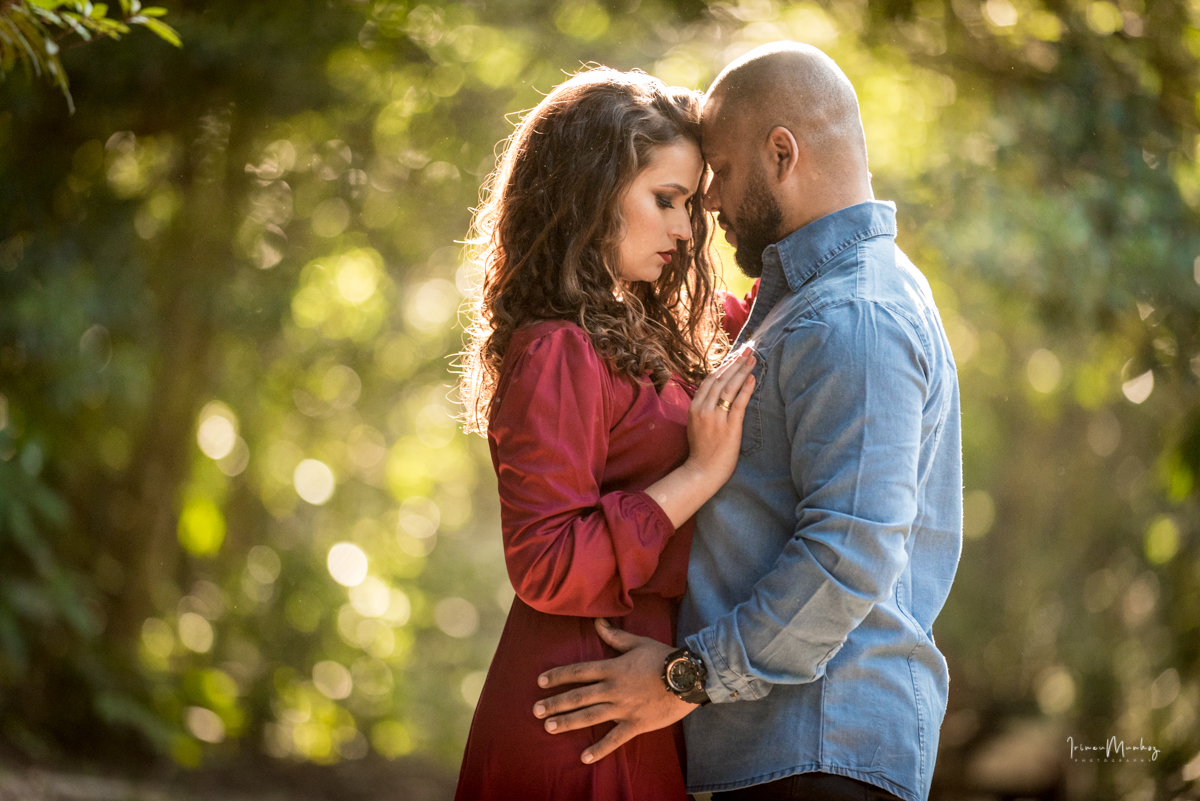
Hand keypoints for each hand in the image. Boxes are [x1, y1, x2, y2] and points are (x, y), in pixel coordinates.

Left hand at [533, 618, 698, 763]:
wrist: (688, 677)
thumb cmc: (663, 657)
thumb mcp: (638, 642)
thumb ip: (615, 636)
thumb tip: (597, 621)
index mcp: (613, 668)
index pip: (579, 672)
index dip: (558, 676)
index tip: (540, 681)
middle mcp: (613, 689)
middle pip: (578, 696)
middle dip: (555, 703)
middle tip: (536, 710)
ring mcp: (623, 708)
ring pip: (590, 716)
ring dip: (568, 722)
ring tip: (548, 727)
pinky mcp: (636, 724)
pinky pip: (615, 738)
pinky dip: (599, 749)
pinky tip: (584, 757)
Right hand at [684, 347, 756, 485]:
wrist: (701, 471)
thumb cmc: (701, 451)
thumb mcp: (695, 424)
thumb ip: (703, 408)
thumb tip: (715, 394)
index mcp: (694, 407)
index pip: (710, 380)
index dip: (723, 366)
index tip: (735, 356)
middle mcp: (704, 409)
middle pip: (720, 379)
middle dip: (735, 363)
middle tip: (748, 350)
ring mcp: (716, 418)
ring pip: (729, 388)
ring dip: (742, 371)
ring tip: (752, 359)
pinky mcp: (729, 427)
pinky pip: (738, 403)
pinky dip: (746, 389)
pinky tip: (753, 378)